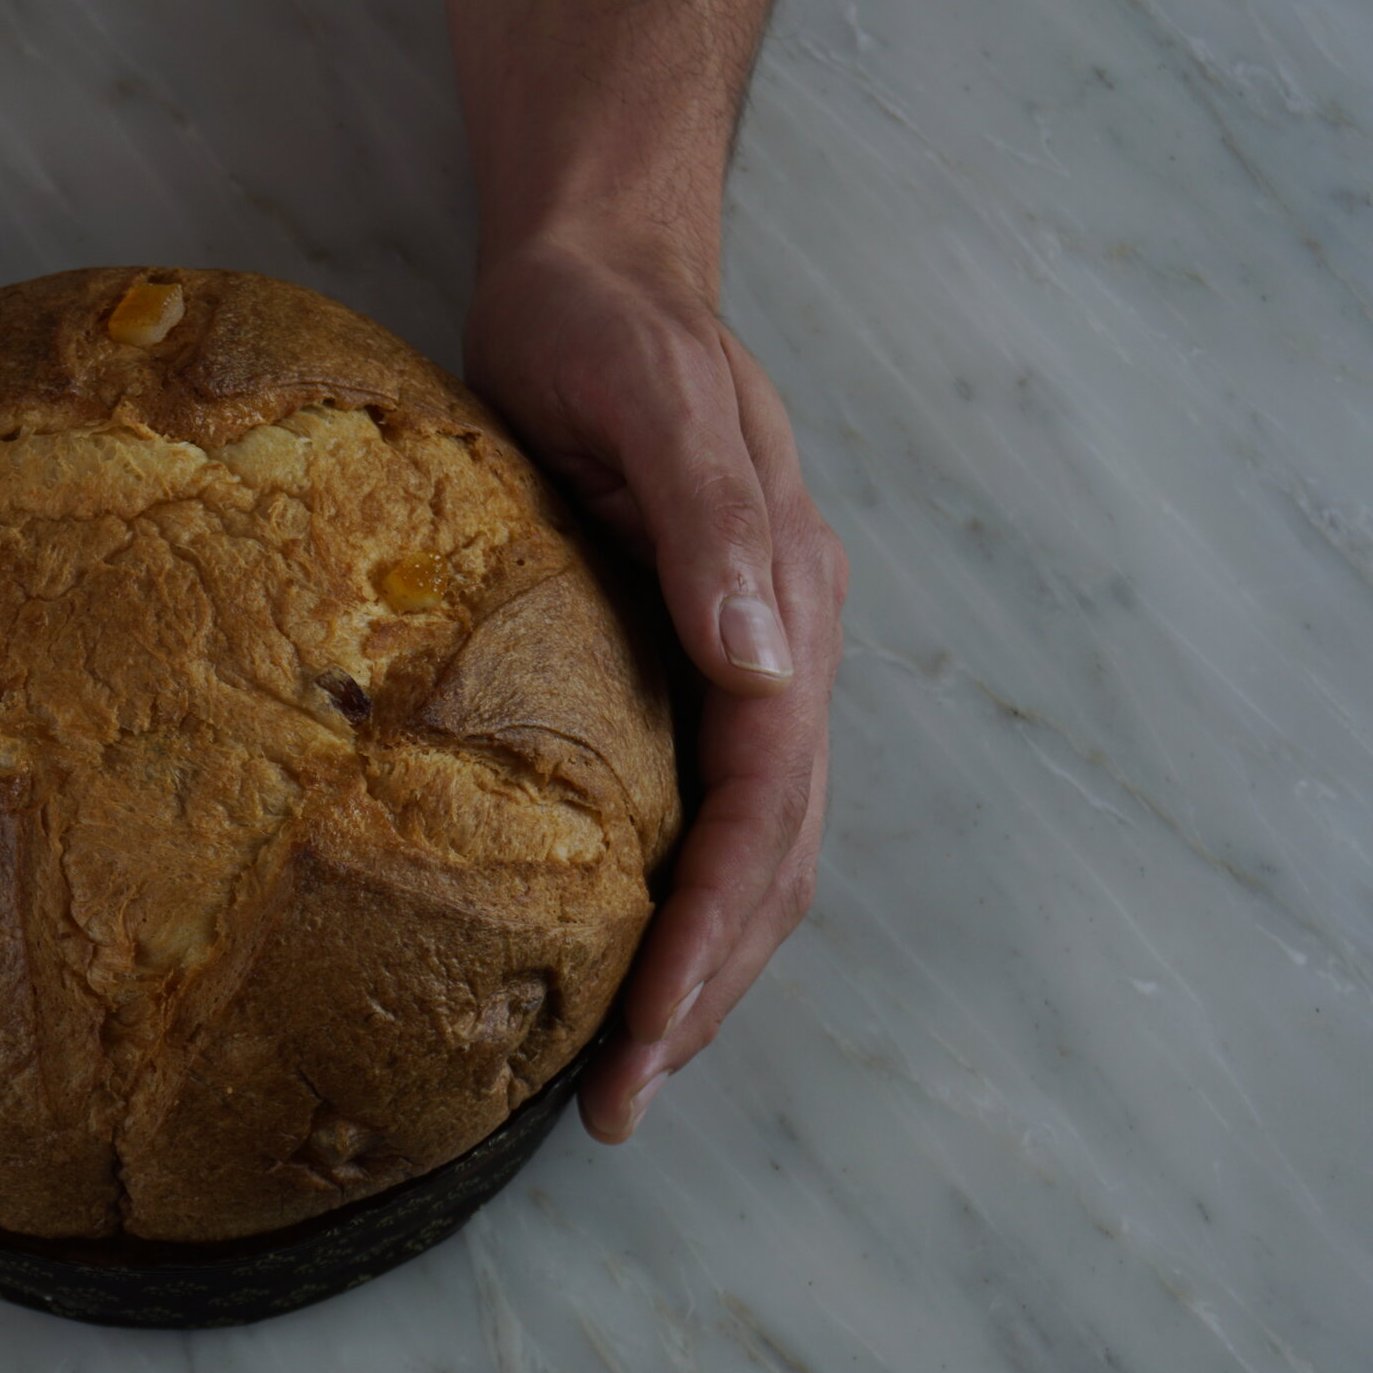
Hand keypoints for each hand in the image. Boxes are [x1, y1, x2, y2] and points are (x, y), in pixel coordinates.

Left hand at [464, 227, 847, 1143]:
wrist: (591, 264)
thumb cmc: (603, 322)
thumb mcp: (651, 394)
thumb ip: (715, 521)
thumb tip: (762, 667)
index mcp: (781, 608)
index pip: (761, 816)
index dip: (706, 940)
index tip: (640, 1047)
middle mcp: (774, 650)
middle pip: (768, 861)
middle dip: (700, 991)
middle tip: (614, 1107)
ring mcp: (734, 657)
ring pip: (746, 850)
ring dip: (695, 963)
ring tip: (620, 1066)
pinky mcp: (673, 654)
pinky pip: (695, 803)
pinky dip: (666, 891)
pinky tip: (605, 941)